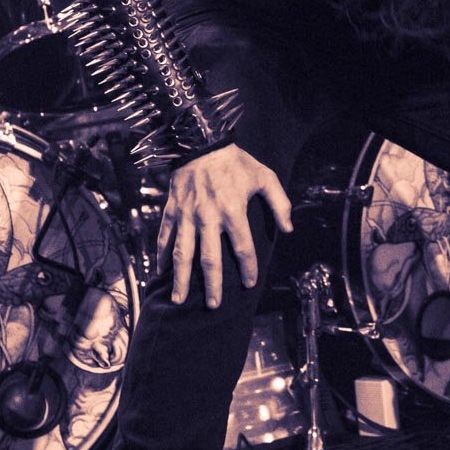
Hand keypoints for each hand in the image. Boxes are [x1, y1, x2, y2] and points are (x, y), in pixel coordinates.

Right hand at [158, 142, 292, 308]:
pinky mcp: (172, 211)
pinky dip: (162, 256)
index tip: (249, 284)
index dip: (248, 268)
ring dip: (181, 278)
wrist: (201, 142)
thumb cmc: (236, 162)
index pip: (243, 248)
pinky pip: (165, 237)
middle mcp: (208, 217)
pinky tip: (161, 273)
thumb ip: (279, 203)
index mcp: (233, 211)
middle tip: (213, 306)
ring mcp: (187, 216)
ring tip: (178, 299)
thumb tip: (288, 228)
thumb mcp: (265, 177)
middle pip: (210, 259)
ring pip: (183, 253)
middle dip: (212, 285)